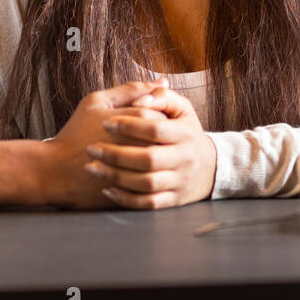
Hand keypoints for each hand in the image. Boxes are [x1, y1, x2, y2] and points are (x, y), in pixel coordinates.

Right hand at [36, 80, 168, 208]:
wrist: (55, 171)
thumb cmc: (75, 133)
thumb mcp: (96, 102)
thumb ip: (130, 90)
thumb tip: (163, 82)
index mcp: (130, 121)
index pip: (161, 113)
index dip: (153, 114)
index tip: (137, 118)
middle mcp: (137, 146)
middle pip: (166, 137)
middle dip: (156, 135)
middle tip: (136, 135)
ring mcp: (136, 170)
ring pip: (162, 159)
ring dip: (154, 154)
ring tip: (134, 150)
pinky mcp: (133, 190)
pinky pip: (154, 180)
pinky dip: (148, 172)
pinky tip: (135, 167)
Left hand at [84, 85, 217, 208]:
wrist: (207, 167)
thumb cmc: (184, 131)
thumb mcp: (180, 108)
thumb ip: (160, 96)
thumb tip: (139, 100)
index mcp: (186, 133)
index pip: (155, 129)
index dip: (129, 125)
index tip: (105, 123)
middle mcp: (185, 158)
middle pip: (149, 158)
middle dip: (116, 154)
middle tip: (92, 148)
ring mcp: (179, 181)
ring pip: (147, 183)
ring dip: (117, 176)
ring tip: (93, 167)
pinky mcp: (173, 200)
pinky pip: (148, 203)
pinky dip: (126, 198)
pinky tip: (107, 188)